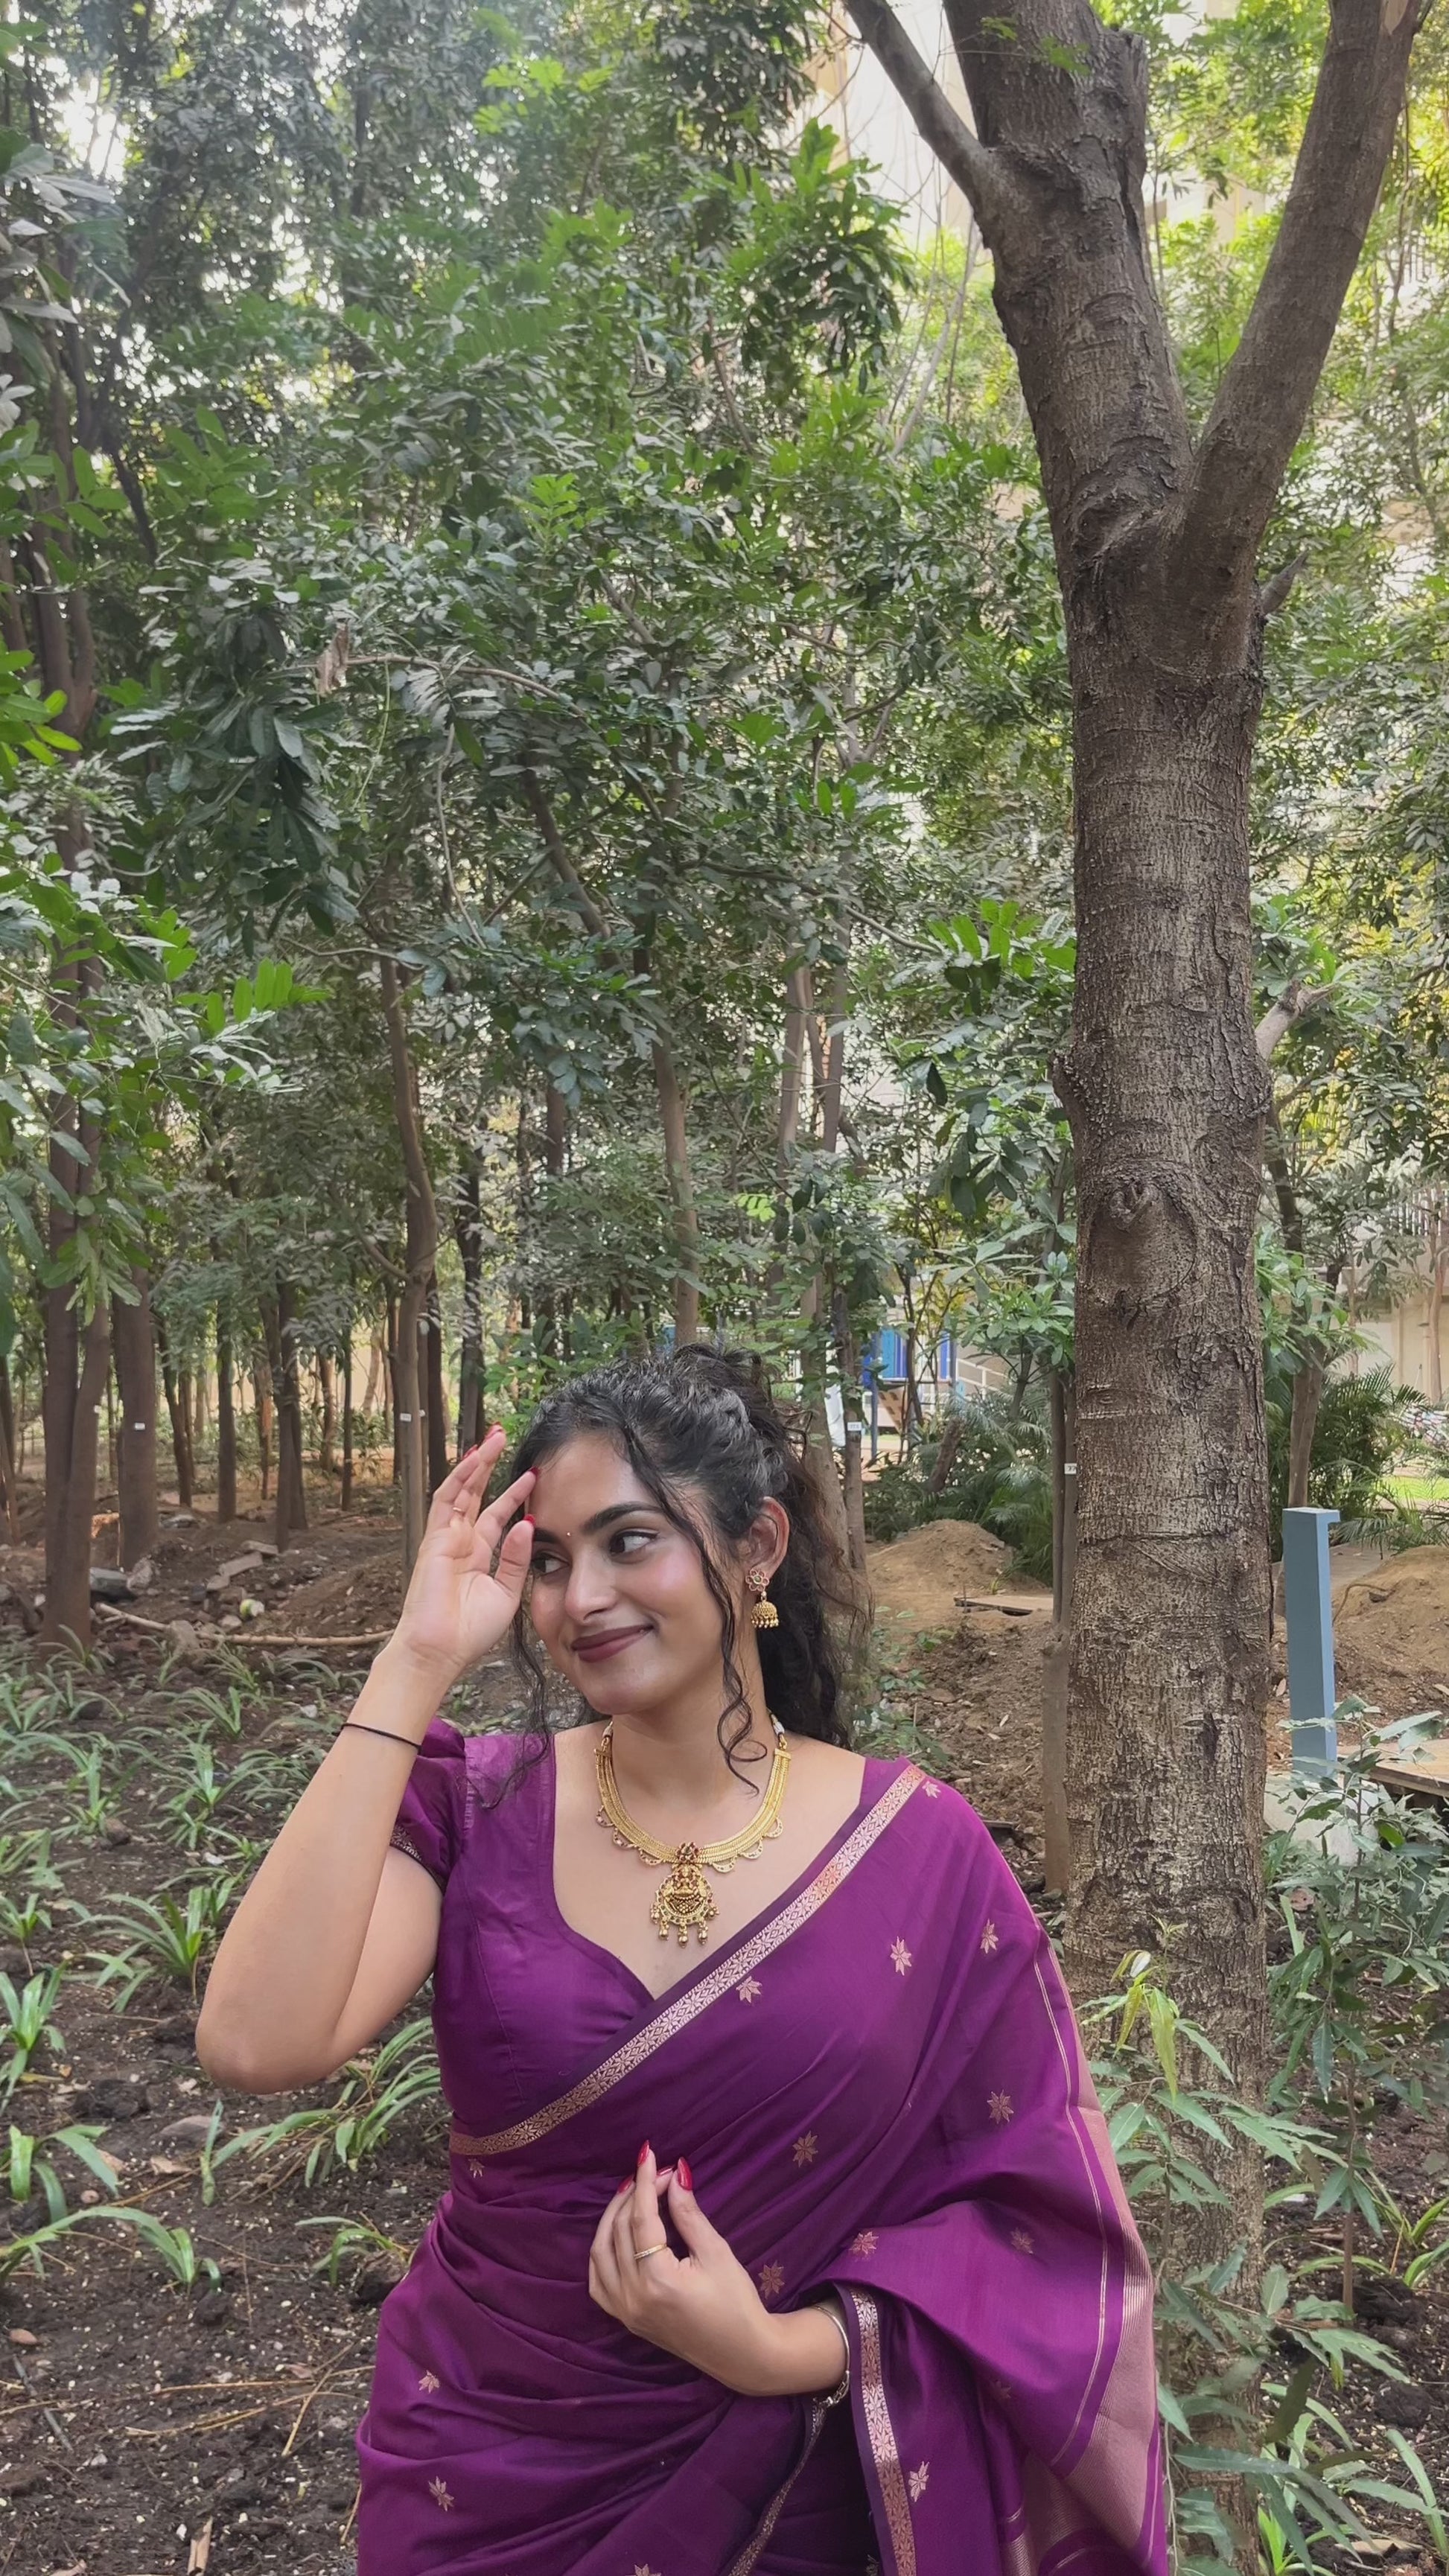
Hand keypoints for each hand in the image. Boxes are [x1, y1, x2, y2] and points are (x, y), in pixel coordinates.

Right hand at [388, 1429, 535, 1684]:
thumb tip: (527, 1523)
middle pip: (476, 1495)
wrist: (440, 1651)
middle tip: (505, 1436)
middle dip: (490, 1466)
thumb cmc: (470, 1632)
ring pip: (461, 1490)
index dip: (513, 1494)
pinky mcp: (434, 1539)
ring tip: (493, 1437)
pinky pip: (447, 1502)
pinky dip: (459, 1479)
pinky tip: (474, 1460)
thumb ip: (516, 1559)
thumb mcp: (506, 1594)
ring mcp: (445, 1539)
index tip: (534, 1474)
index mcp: (478, 1556)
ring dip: (476, 1464)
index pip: (497, 1515)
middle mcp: (460, 1543)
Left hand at [588, 2148, 845, 2398]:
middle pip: (618, 2231)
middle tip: (655, 2173)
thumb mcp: (717, 2253)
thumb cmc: (737, 2301)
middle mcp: (632, 2297)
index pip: (641, 2219)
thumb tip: (675, 2174)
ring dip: (612, 2218)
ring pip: (600, 2253)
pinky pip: (598, 2281)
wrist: (742, 2353)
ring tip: (634, 2193)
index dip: (645, 2183)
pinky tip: (615, 2232)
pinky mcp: (625, 2319)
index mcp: (658, 2280)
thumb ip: (689, 2214)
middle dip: (635, 2195)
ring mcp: (624, 2311)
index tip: (650, 2154)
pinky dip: (601, 2251)